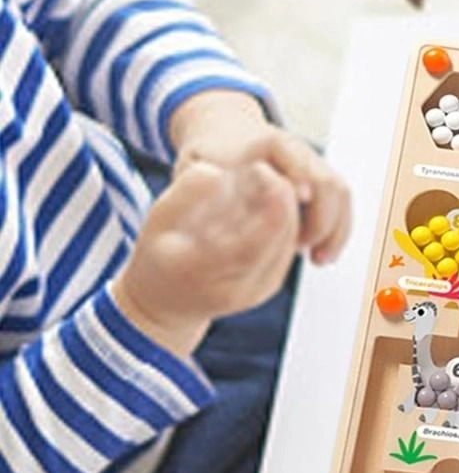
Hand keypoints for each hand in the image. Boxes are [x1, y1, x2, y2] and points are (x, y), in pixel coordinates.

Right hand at [112, 160, 299, 356]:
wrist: (167, 303)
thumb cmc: (158, 255)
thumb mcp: (156, 221)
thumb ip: (184, 194)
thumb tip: (218, 173)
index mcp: (200, 273)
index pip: (250, 241)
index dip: (266, 204)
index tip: (262, 168)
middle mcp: (235, 290)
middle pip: (278, 239)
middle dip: (280, 199)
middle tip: (268, 168)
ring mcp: (256, 292)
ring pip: (288, 241)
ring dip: (285, 208)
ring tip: (266, 181)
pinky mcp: (270, 286)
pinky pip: (287, 247)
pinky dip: (284, 221)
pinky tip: (269, 200)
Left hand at [170, 90, 350, 264]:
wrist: (225, 132)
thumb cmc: (208, 155)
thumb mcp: (198, 167)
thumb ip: (206, 188)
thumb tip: (213, 211)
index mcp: (268, 142)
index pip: (296, 160)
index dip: (301, 181)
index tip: (300, 203)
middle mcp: (299, 150)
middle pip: (328, 182)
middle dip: (322, 220)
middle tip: (304, 250)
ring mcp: (313, 164)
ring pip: (340, 195)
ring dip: (334, 230)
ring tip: (318, 260)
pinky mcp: (319, 182)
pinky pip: (339, 205)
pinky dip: (335, 230)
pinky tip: (320, 255)